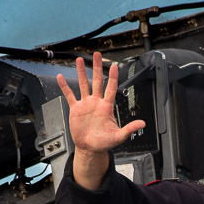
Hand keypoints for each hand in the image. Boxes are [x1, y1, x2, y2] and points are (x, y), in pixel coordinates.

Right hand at [56, 51, 144, 189]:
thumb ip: (129, 129)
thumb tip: (142, 124)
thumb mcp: (118, 137)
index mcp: (107, 107)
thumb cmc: (104, 143)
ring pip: (83, 84)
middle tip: (97, 55)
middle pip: (97, 81)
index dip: (113, 77)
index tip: (114, 66)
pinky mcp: (76, 109)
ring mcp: (85, 104)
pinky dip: (65, 86)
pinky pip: (70, 95)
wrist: (90, 148)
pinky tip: (61, 77)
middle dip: (97, 68)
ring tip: (80, 60)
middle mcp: (96, 102)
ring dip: (81, 72)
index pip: (111, 88)